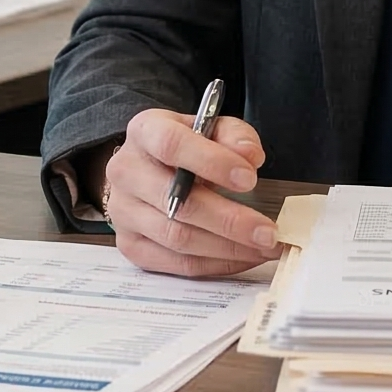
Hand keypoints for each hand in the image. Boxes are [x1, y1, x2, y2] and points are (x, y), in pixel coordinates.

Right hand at [103, 108, 277, 278]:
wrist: (149, 168)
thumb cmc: (186, 147)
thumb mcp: (211, 128)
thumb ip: (235, 136)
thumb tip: (250, 156)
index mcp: (144, 132)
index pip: (171, 145)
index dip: (211, 162)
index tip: (249, 178)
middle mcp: (126, 172)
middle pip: (177, 203)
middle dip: (229, 220)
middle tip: (268, 232)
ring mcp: (123, 213)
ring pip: (178, 238)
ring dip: (228, 248)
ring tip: (263, 247)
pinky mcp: (130, 245)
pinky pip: (177, 263)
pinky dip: (216, 263)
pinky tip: (243, 257)